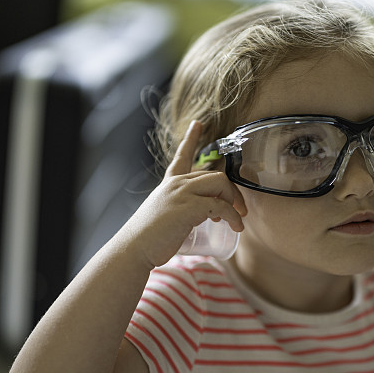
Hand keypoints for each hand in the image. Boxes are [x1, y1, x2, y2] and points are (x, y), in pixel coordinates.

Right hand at [124, 121, 246, 267]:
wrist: (134, 249)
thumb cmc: (149, 239)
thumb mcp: (164, 215)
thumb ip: (179, 209)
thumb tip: (202, 217)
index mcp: (169, 184)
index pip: (182, 156)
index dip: (191, 138)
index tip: (198, 123)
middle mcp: (175, 184)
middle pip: (215, 175)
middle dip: (232, 192)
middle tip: (239, 210)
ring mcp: (181, 193)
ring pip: (220, 184)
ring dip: (234, 201)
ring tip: (237, 220)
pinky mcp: (188, 207)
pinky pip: (220, 205)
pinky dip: (233, 217)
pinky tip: (236, 227)